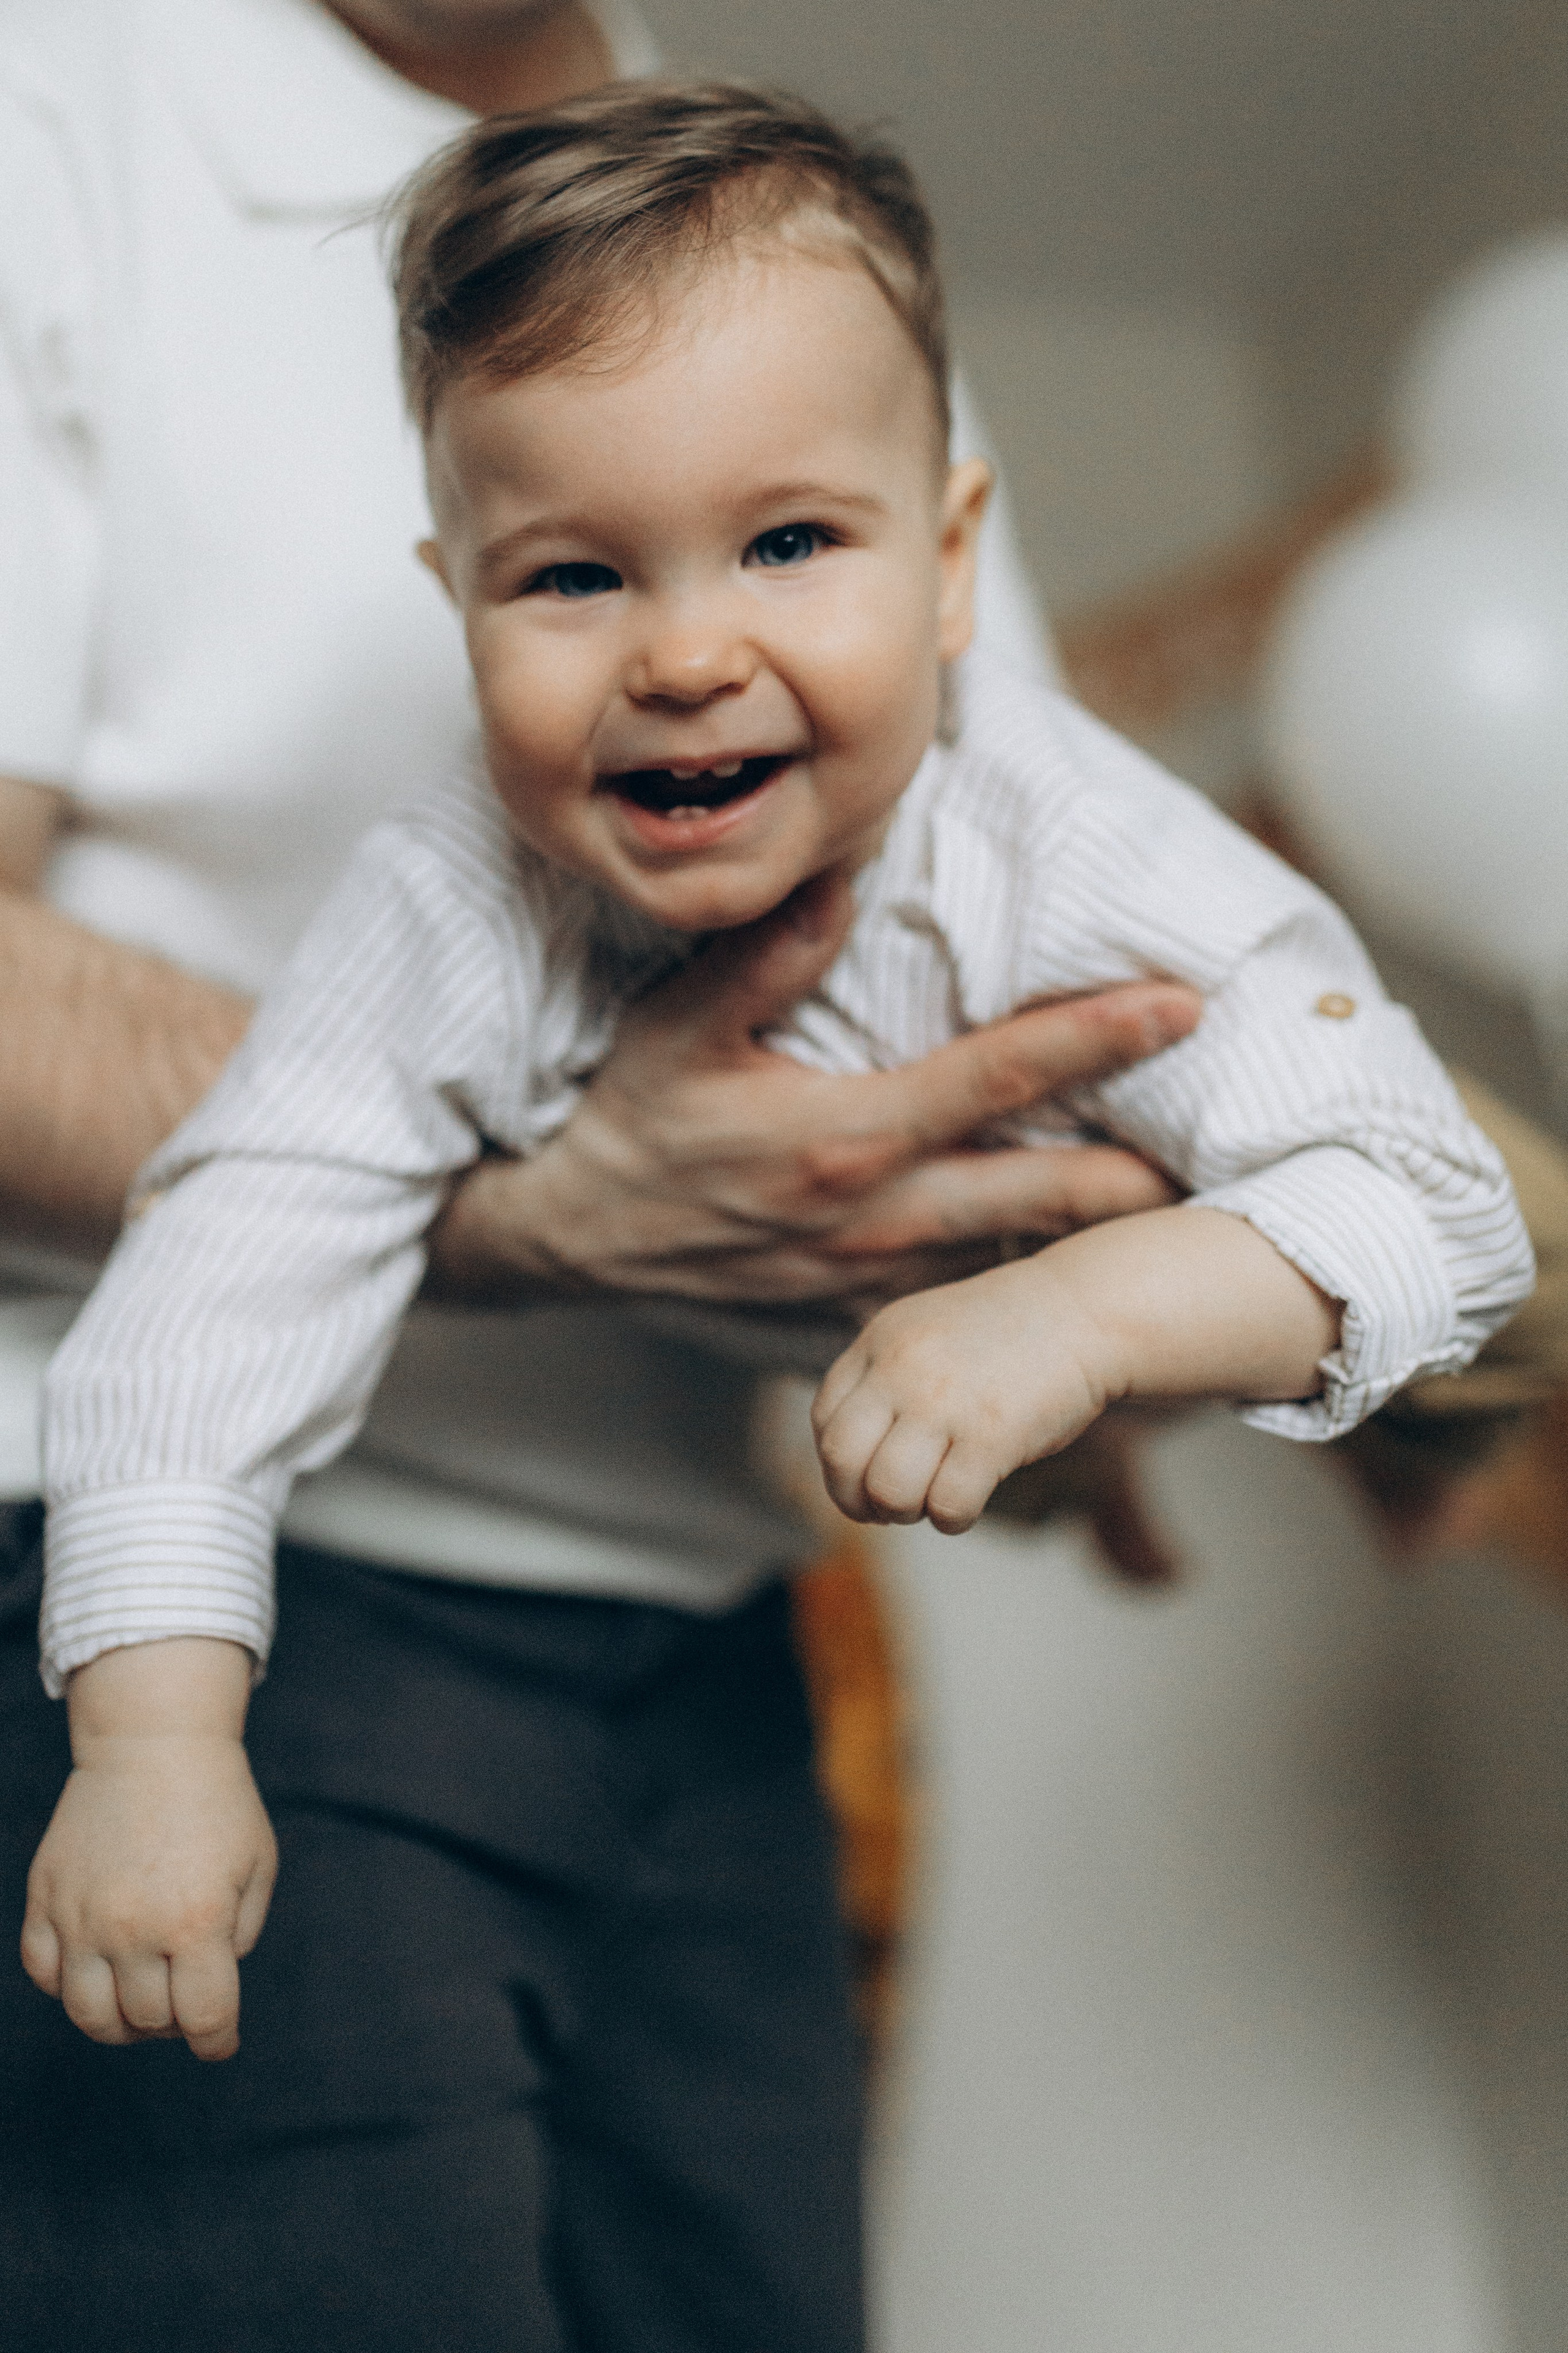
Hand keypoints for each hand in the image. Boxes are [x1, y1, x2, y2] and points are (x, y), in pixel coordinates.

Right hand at [20, 1640, 274, 2060]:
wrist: (155, 1744)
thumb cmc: (219, 1804)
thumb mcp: (257, 1867)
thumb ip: (239, 1938)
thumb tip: (207, 1990)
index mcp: (197, 1922)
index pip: (204, 2019)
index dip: (217, 2041)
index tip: (218, 2042)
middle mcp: (134, 1928)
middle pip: (147, 2021)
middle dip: (173, 2022)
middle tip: (183, 1998)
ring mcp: (82, 1916)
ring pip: (88, 2014)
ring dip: (118, 2021)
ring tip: (138, 1996)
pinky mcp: (46, 1898)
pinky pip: (43, 1973)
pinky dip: (67, 1985)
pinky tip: (95, 1965)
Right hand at [426, 870, 1200, 1309]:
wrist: (572, 1241)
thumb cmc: (631, 1123)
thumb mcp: (683, 1026)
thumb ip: (773, 952)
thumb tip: (852, 867)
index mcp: (848, 1132)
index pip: (1003, 1073)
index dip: (1102, 1034)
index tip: (1184, 1003)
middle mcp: (878, 1212)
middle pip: (1047, 1192)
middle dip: (1143, 1172)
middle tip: (1230, 1149)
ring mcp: (870, 1273)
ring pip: (1015, 1256)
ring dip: (1091, 1230)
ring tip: (1174, 1201)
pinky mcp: (855, 1309)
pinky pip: (961, 1299)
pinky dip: (1018, 1280)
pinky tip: (1065, 1264)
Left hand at [813, 1253, 1112, 1534]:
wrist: (1084, 1311)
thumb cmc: (1010, 1335)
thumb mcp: (926, 1333)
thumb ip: (885, 1379)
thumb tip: (853, 1462)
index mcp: (880, 1340)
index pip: (824, 1419)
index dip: (838, 1464)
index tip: (864, 1478)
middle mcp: (902, 1369)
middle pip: (840, 1458)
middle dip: (855, 1499)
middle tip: (885, 1508)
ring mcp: (944, 1402)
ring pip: (888, 1490)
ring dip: (905, 1511)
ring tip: (932, 1499)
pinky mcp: (990, 1436)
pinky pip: (946, 1505)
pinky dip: (952, 1518)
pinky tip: (970, 1500)